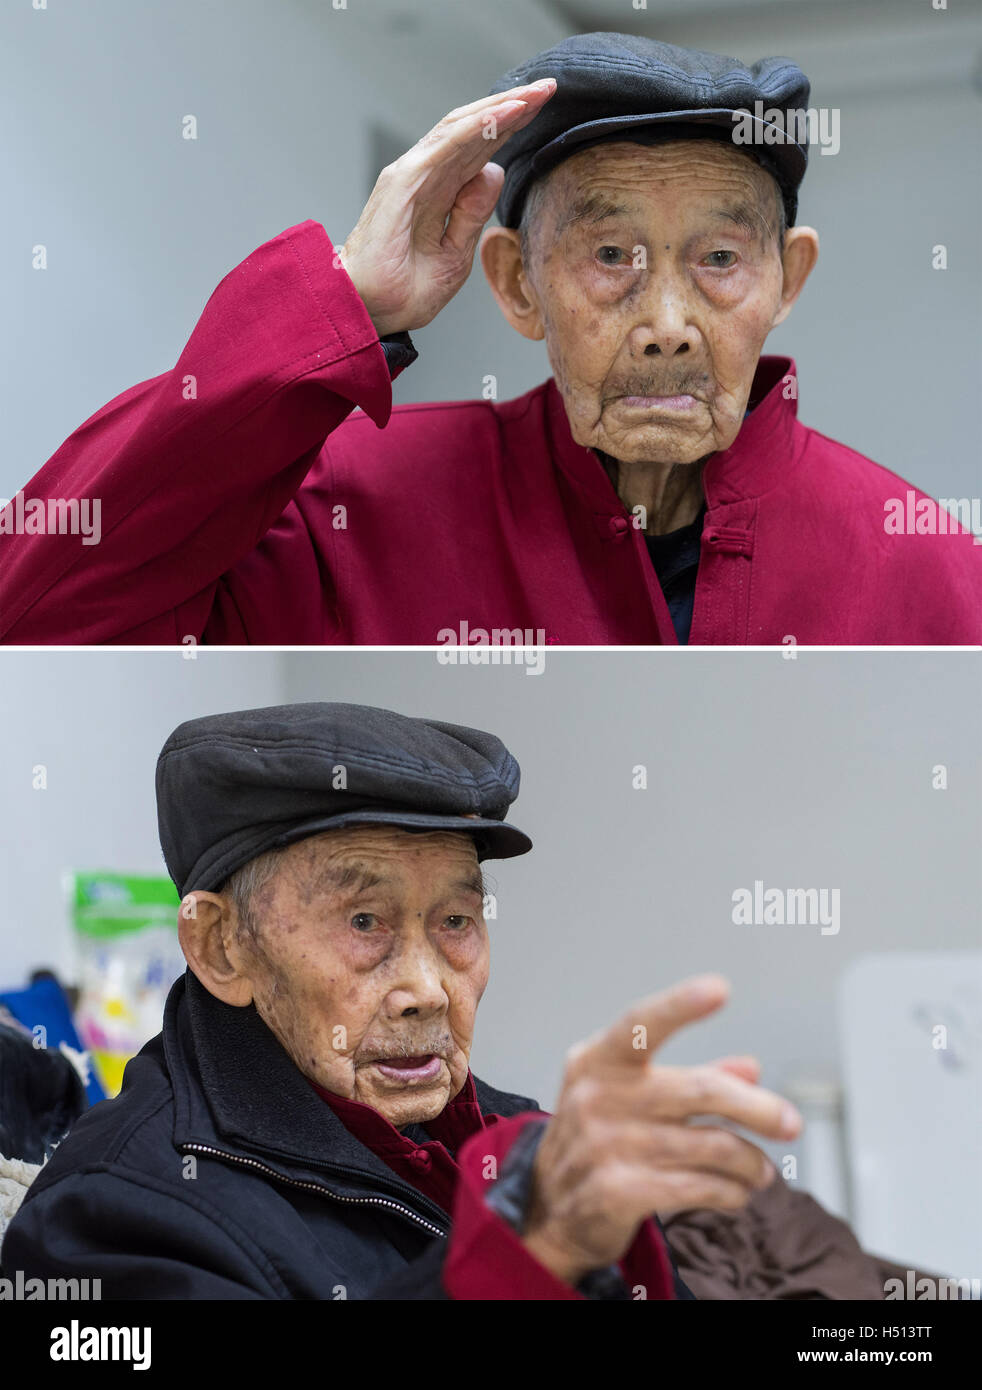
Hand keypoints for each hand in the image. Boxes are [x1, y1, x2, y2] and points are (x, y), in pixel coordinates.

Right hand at [335, 80, 555, 335]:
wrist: (368, 311)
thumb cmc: (401, 289)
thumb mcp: (455, 254)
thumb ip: (472, 214)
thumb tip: (495, 173)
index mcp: (439, 192)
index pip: (480, 150)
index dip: (511, 128)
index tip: (543, 111)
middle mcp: (425, 175)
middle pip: (475, 130)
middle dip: (513, 107)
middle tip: (548, 87)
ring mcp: (413, 173)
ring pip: (462, 129)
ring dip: (500, 107)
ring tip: (534, 94)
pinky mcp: (404, 179)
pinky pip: (447, 145)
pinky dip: (478, 126)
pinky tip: (506, 112)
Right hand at [522, 975, 801, 1285]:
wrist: (549, 1207)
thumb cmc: (600, 1137)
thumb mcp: (631, 1096)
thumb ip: (690, 1078)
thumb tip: (750, 1068)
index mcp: (598, 1060)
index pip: (641, 1024)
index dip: (680, 1005)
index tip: (719, 989)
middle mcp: (598, 1097)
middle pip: (700, 1091)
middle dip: (757, 1108)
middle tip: (790, 1123)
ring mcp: (605, 1145)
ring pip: (710, 1146)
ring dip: (748, 1162)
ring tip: (760, 1170)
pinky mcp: (616, 1192)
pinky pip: (697, 1187)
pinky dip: (730, 1192)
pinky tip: (737, 1193)